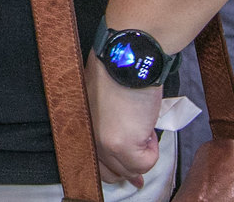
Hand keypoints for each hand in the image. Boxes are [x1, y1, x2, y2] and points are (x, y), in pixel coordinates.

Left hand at [85, 54, 162, 186]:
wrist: (128, 57)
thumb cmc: (118, 68)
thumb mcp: (103, 97)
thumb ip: (106, 123)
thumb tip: (124, 142)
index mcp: (80, 123)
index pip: (92, 160)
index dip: (112, 169)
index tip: (129, 175)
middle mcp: (87, 136)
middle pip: (110, 172)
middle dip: (129, 166)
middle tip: (143, 148)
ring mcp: (103, 143)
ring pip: (130, 169)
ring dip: (143, 152)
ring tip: (143, 124)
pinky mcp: (122, 145)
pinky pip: (145, 163)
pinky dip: (153, 149)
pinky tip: (147, 126)